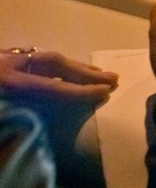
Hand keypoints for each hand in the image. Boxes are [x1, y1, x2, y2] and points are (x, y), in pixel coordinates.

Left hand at [0, 49, 117, 147]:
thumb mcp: (0, 127)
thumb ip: (17, 129)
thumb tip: (46, 132)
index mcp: (6, 82)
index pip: (52, 87)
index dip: (81, 90)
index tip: (106, 91)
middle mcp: (5, 64)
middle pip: (52, 61)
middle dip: (84, 71)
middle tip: (113, 78)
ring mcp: (0, 58)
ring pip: (42, 55)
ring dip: (71, 65)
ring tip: (96, 71)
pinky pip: (29, 57)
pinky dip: (49, 64)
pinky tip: (61, 67)